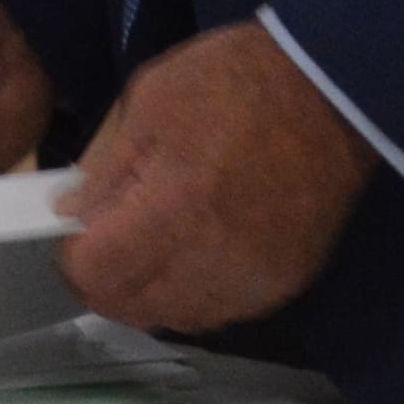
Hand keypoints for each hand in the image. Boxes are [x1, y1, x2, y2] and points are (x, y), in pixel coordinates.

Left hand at [54, 20, 372, 332]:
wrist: (331, 94)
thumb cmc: (233, 83)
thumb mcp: (150, 101)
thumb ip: (107, 168)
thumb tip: (72, 214)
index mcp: (171, 205)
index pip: (96, 273)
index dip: (73, 257)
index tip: (76, 233)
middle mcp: (210, 257)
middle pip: (131, 308)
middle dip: (106, 280)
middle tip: (109, 242)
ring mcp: (251, 279)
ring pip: (175, 319)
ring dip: (150, 293)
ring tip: (153, 247)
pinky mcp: (283, 285)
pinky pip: (220, 312)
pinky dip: (194, 294)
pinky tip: (195, 254)